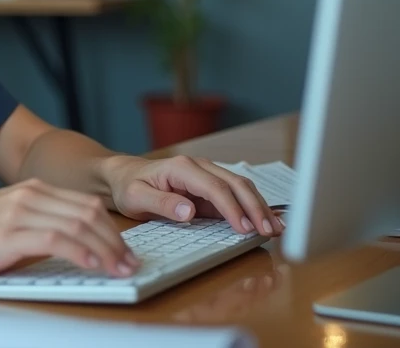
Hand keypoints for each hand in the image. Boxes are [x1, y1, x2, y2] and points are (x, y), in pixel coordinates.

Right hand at [0, 179, 139, 280]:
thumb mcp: (5, 219)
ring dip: (106, 250)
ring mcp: (19, 213)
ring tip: (120, 269)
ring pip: (78, 225)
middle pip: (89, 213)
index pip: (85, 204)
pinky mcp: (9, 234)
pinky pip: (56, 239)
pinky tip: (92, 266)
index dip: (111, 228)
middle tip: (130, 263)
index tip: (125, 250)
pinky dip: (80, 252)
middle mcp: (29, 196)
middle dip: (116, 240)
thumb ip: (34, 223)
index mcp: (31, 190)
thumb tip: (69, 244)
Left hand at [101, 155, 284, 237]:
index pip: (215, 188)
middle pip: (236, 184)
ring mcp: (208, 175)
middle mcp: (200, 167)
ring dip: (260, 207)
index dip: (233, 209)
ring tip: (276, 228)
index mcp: (182, 168)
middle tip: (269, 231)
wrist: (124, 176)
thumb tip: (189, 212)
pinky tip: (267, 220)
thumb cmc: (130, 186)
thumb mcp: (137, 197)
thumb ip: (162, 204)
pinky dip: (253, 207)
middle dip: (256, 207)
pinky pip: (237, 195)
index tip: (245, 229)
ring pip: (242, 187)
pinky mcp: (211, 187)